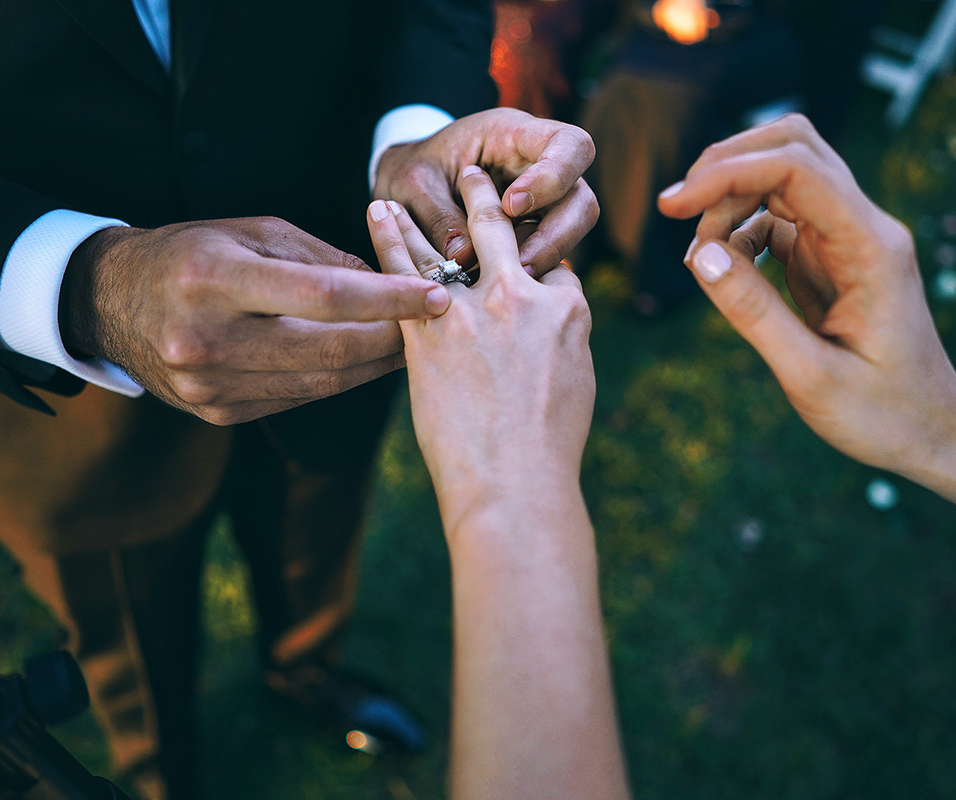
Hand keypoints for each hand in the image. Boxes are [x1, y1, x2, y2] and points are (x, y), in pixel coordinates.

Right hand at [60, 216, 449, 424]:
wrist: (110, 302)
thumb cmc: (191, 253)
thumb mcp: (250, 232)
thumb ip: (322, 258)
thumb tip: (390, 285)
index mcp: (214, 279)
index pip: (323, 296)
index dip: (388, 299)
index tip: (439, 295)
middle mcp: (207, 339)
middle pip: (330, 350)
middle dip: (393, 339)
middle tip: (438, 324)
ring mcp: (209, 385)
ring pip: (321, 382)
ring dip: (374, 364)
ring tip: (410, 342)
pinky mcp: (218, 413)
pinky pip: (298, 397)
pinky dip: (337, 379)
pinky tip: (363, 361)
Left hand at [366, 167, 595, 525]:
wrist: (514, 483)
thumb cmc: (549, 450)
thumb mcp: (576, 387)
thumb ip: (562, 348)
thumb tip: (547, 337)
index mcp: (567, 313)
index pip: (555, 270)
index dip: (539, 265)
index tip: (523, 259)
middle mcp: (522, 298)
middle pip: (503, 233)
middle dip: (486, 198)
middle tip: (474, 174)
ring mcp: (473, 312)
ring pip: (446, 243)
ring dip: (426, 210)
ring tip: (406, 188)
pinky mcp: (427, 332)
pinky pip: (403, 273)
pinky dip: (389, 240)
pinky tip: (379, 216)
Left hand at [373, 108, 598, 278]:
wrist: (403, 192)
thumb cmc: (411, 173)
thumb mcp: (413, 185)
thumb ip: (439, 216)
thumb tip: (467, 258)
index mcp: (513, 135)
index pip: (568, 144)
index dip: (553, 175)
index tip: (511, 206)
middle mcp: (538, 166)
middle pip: (580, 196)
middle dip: (556, 232)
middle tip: (517, 263)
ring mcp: (543, 202)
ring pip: (573, 229)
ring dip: (548, 256)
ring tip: (509, 279)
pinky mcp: (536, 233)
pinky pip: (552, 252)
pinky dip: (534, 268)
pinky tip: (505, 284)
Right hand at [657, 114, 955, 479]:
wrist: (933, 434)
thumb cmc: (883, 414)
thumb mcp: (811, 376)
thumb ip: (754, 314)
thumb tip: (699, 256)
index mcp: (871, 247)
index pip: (797, 169)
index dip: (727, 174)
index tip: (672, 206)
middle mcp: (865, 228)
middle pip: (795, 146)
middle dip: (728, 164)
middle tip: (678, 209)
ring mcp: (849, 238)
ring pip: (784, 175)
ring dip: (730, 199)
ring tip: (699, 257)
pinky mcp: (832, 256)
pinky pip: (779, 217)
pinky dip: (740, 229)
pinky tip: (720, 267)